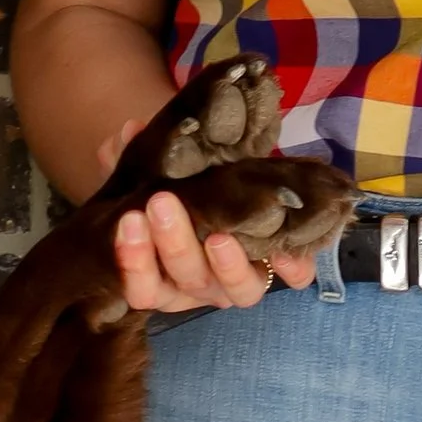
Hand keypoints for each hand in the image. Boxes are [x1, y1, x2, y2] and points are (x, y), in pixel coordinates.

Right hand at [91, 115, 320, 316]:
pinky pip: (293, 280)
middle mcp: (200, 285)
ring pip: (237, 291)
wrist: (233, 189)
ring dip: (227, 265)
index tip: (128, 221)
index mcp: (163, 275)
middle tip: (161, 203)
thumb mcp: (153, 175)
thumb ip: (133, 159)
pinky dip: (291, 267)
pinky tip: (280, 250)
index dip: (133, 262)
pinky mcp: (281, 271)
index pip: (142, 288)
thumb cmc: (182, 192)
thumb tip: (130, 131)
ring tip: (218, 236)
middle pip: (187, 281)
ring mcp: (240, 282)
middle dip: (173, 245)